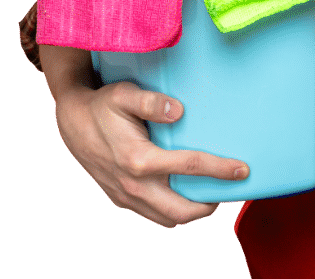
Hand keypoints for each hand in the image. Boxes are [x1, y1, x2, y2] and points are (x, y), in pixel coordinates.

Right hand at [54, 81, 249, 227]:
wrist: (72, 122)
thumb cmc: (102, 106)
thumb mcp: (124, 94)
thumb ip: (152, 102)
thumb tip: (178, 111)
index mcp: (139, 159)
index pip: (190, 167)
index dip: (220, 169)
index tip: (243, 170)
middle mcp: (133, 185)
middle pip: (181, 210)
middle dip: (211, 205)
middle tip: (232, 191)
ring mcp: (125, 196)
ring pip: (167, 219)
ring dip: (192, 212)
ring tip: (214, 195)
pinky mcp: (121, 199)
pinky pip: (152, 215)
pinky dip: (173, 212)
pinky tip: (186, 195)